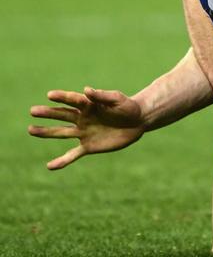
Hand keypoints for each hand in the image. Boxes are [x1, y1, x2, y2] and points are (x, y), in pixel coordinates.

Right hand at [29, 87, 145, 169]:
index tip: (50, 95)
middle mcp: (83, 118)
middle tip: (33, 110)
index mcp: (89, 105)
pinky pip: (73, 154)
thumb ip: (102, 96)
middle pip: (62, 115)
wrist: (137, 122)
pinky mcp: (89, 146)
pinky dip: (62, 161)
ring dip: (47, 132)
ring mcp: (84, 132)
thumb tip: (86, 90)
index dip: (62, 97)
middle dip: (48, 113)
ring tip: (31, 130)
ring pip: (62, 132)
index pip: (73, 100)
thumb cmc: (128, 107)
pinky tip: (50, 166)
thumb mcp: (117, 99)